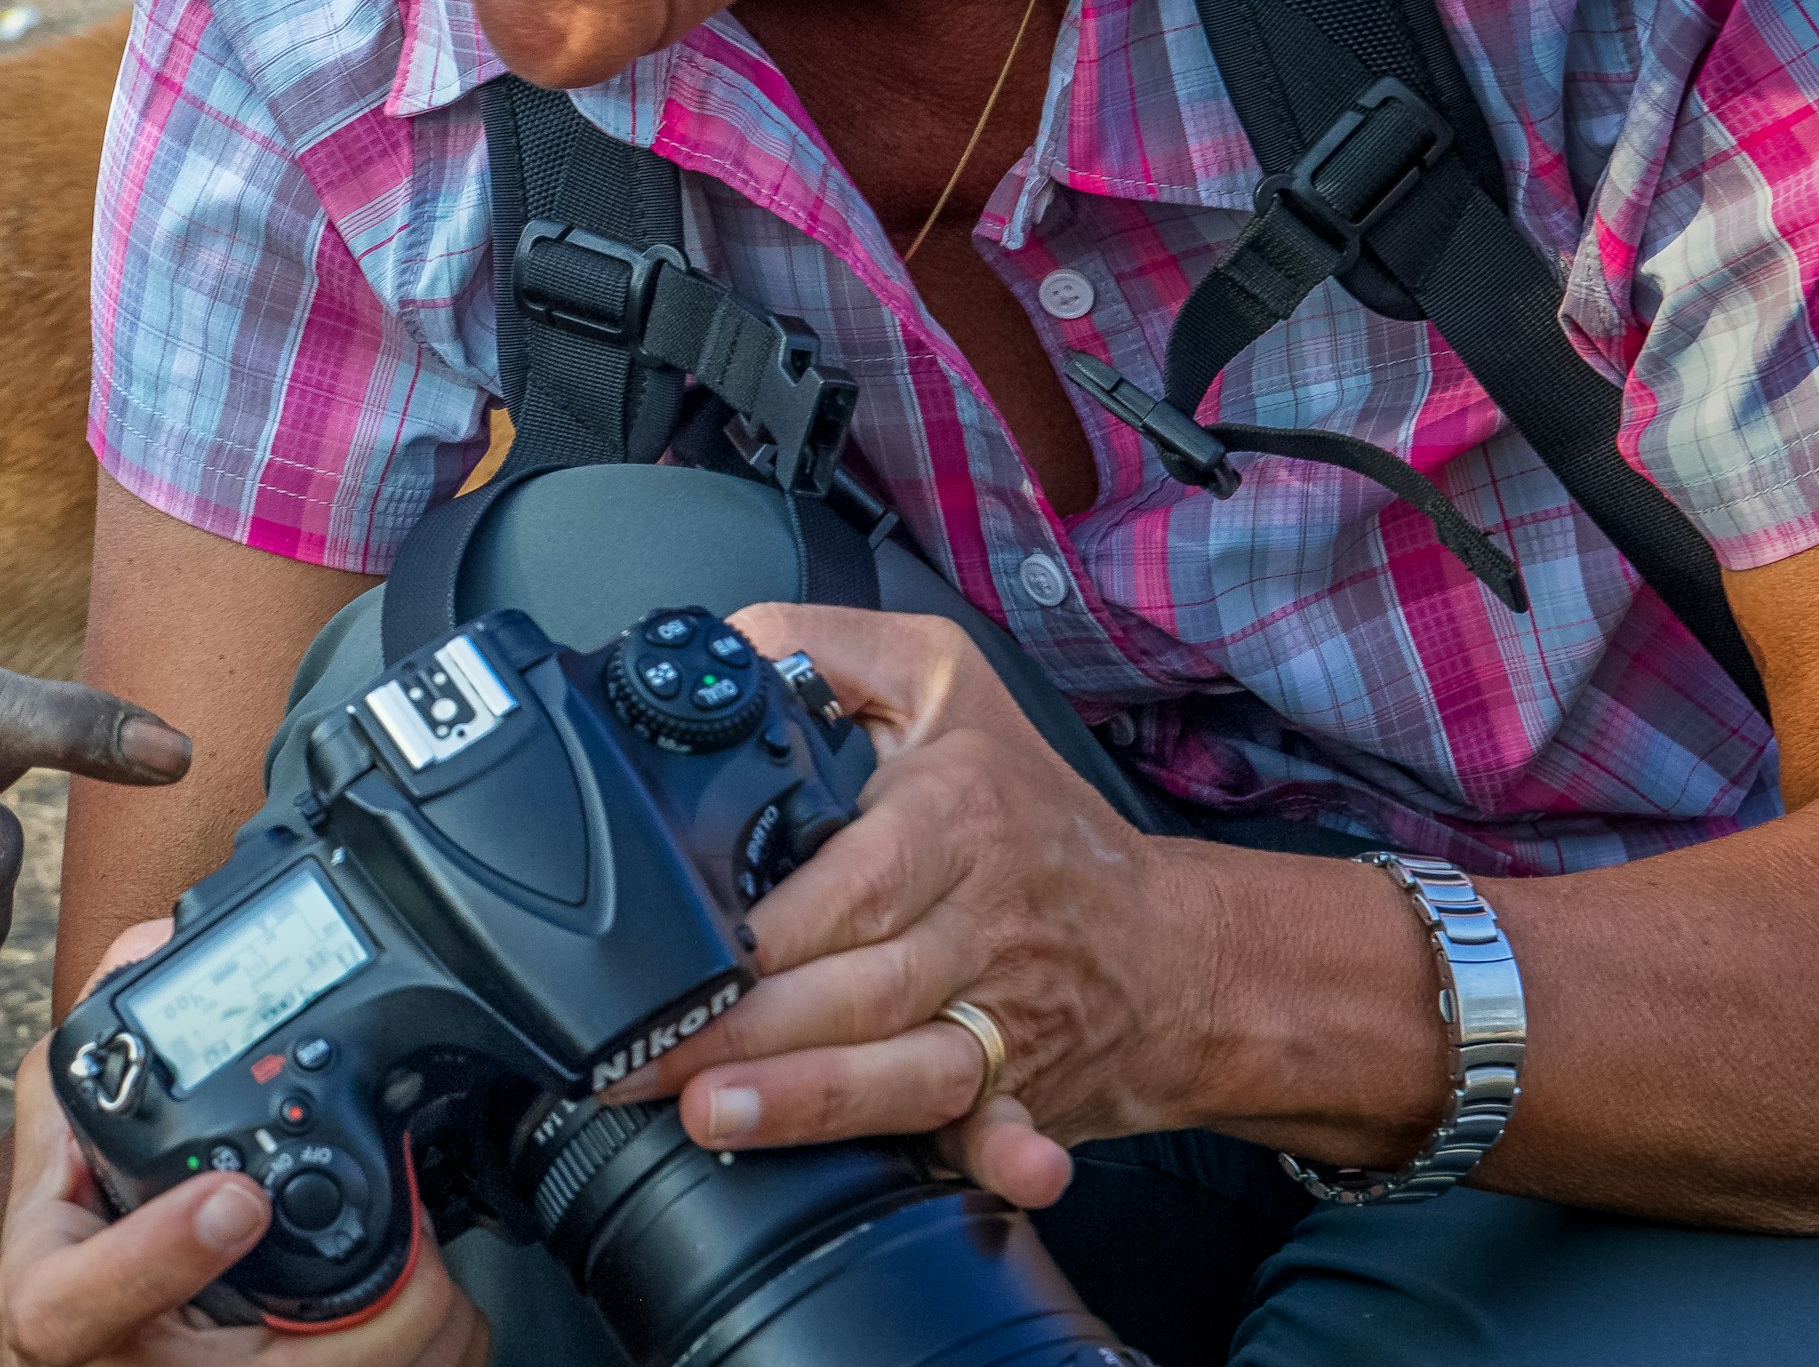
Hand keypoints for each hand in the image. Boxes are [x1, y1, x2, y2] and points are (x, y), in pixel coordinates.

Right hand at [0, 922, 485, 1366]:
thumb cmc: (66, 1295)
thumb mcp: (41, 1192)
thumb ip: (78, 1078)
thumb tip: (145, 950)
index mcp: (64, 1312)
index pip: (103, 1293)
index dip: (173, 1245)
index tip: (237, 1197)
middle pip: (305, 1363)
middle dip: (393, 1282)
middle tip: (415, 1221)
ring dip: (432, 1317)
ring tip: (428, 1264)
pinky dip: (439, 1352)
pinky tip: (423, 1318)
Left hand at [601, 604, 1221, 1208]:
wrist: (1178, 945)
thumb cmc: (1031, 810)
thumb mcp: (935, 680)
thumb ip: (817, 649)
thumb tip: (719, 654)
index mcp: (952, 818)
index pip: (850, 879)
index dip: (764, 926)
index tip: (684, 949)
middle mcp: (982, 924)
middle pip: (857, 984)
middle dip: (744, 1029)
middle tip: (639, 1052)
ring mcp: (1006, 1020)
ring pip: (906, 1069)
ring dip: (813, 1101)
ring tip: (713, 1113)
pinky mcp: (1022, 1095)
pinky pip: (1008, 1132)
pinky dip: (1009, 1158)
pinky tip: (1003, 1170)